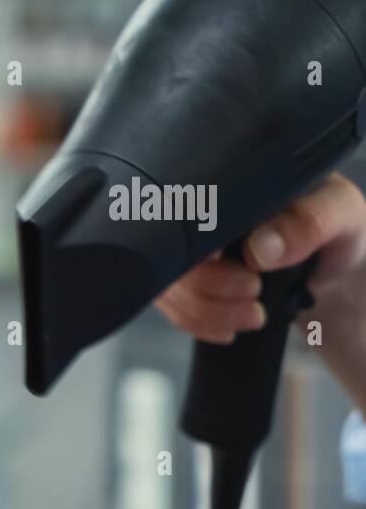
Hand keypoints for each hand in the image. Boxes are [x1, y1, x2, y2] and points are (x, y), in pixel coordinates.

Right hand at [155, 173, 365, 412]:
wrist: (334, 272)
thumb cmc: (339, 233)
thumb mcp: (343, 215)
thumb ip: (311, 221)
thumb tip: (261, 245)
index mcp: (231, 182)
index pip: (187, 208)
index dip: (200, 244)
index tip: (235, 265)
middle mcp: (201, 212)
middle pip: (168, 252)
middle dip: (207, 287)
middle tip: (253, 293)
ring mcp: (188, 247)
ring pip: (166, 284)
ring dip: (204, 311)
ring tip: (252, 315)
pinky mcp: (186, 278)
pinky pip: (170, 304)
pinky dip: (197, 322)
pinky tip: (227, 325)